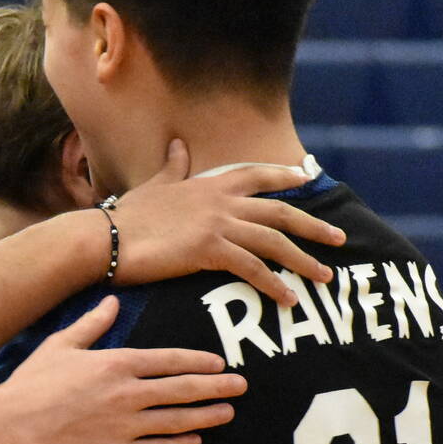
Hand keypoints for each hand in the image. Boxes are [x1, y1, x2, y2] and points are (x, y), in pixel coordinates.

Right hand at [0, 297, 243, 443]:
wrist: (12, 426)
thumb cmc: (32, 383)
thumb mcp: (62, 345)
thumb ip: (93, 324)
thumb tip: (113, 301)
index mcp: (117, 363)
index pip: (170, 361)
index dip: (199, 362)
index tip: (219, 364)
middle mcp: (128, 394)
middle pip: (183, 390)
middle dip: (217, 387)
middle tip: (241, 386)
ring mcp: (125, 426)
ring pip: (177, 420)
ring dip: (207, 416)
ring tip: (227, 412)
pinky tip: (194, 440)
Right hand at [105, 140, 340, 303]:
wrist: (104, 239)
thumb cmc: (124, 217)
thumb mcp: (154, 186)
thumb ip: (173, 167)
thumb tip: (179, 144)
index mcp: (208, 183)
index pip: (255, 174)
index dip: (282, 177)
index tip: (304, 179)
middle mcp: (220, 200)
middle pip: (279, 210)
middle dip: (312, 225)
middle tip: (338, 239)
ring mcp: (217, 224)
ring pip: (274, 240)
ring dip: (303, 260)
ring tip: (324, 277)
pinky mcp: (209, 250)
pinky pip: (252, 268)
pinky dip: (274, 284)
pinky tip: (289, 298)